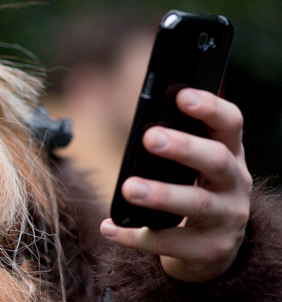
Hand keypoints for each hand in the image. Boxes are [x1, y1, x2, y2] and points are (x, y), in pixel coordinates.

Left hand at [100, 88, 251, 282]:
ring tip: (129, 188)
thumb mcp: (196, 167)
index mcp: (230, 155)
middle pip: (217, 160)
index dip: (210, 108)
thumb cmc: (196, 192)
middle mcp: (235, 185)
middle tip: (150, 137)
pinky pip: (171, 243)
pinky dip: (137, 236)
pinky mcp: (211, 251)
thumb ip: (177, 145)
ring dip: (161, 194)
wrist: (211, 250)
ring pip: (197, 203)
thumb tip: (142, 125)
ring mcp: (227, 219)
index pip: (230, 124)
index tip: (181, 96)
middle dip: (184, 147)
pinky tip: (110, 227)